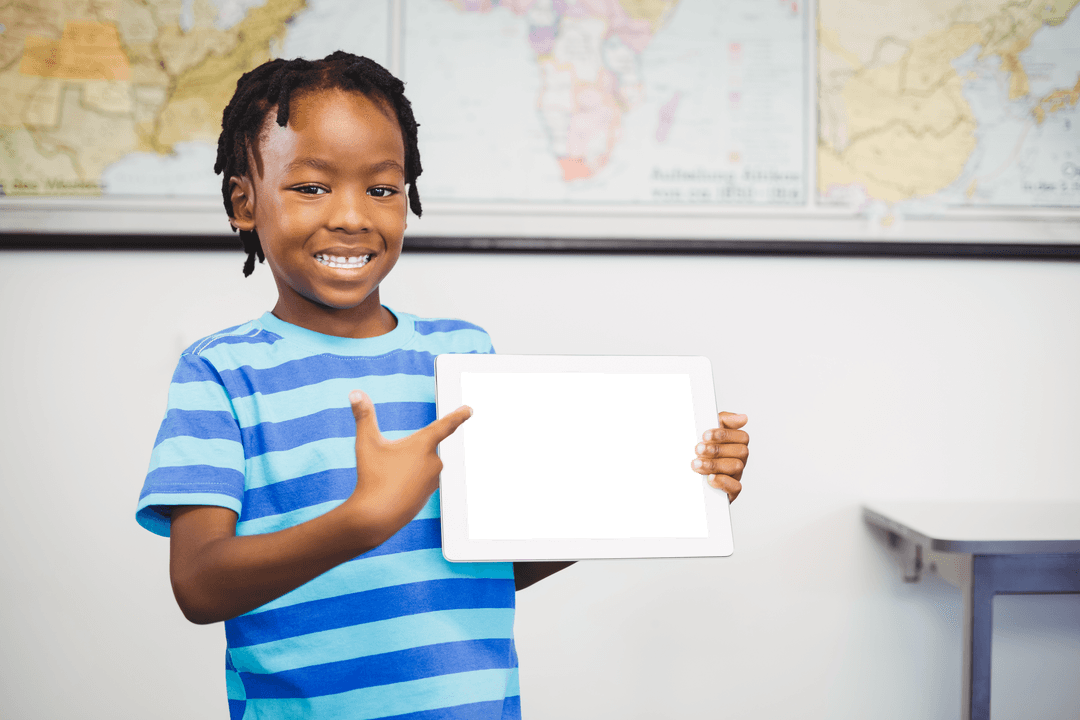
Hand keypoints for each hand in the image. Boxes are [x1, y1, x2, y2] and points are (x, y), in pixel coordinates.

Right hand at [344, 390, 472, 538]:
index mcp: (424, 444)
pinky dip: (405, 483)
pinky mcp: (429, 495)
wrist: (376, 518)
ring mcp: (434, 480)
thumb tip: (355, 392)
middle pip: (420, 448)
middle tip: (389, 466)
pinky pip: (416, 482)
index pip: (445, 425)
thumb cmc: (372, 478)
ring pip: (417, 465)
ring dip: (404, 469)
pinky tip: (394, 493)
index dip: (458, 415)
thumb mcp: (366, 443)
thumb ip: (363, 416)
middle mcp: (434, 461)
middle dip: (405, 453)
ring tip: (389, 481)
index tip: (469, 410)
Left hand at [690, 412, 748, 502]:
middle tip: (698, 449)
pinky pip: (736, 488)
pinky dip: (723, 482)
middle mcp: (739, 459)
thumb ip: (724, 421)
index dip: (724, 435)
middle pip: (741, 452)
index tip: (705, 435)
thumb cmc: (700, 451)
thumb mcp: (708, 433)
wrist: (685, 471)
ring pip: (736, 467)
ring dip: (715, 464)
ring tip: (697, 464)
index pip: (742, 437)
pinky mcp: (731, 491)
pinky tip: (710, 478)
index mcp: (736, 444)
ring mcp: (736, 475)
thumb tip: (743, 418)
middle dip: (717, 450)